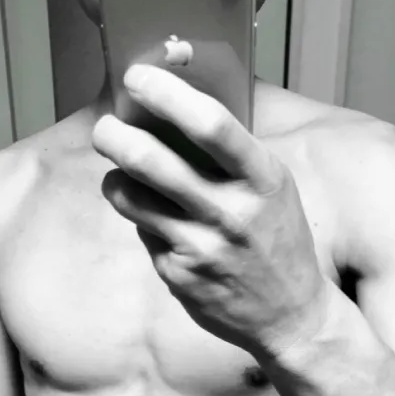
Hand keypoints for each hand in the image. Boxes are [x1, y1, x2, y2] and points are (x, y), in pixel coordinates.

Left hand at [91, 64, 331, 359]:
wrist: (290, 316)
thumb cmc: (280, 244)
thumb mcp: (274, 190)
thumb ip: (233, 158)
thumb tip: (172, 119)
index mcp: (263, 181)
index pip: (211, 125)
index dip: (167, 95)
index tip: (137, 79)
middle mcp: (231, 214)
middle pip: (152, 162)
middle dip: (115, 137)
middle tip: (104, 129)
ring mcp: (202, 248)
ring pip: (132, 199)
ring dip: (117, 181)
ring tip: (121, 177)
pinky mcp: (178, 275)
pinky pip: (144, 233)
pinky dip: (144, 222)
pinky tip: (165, 228)